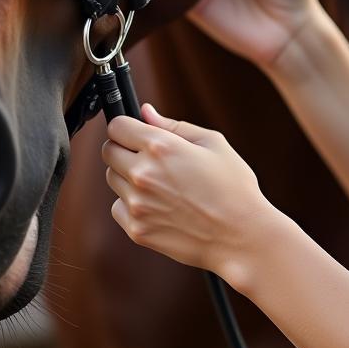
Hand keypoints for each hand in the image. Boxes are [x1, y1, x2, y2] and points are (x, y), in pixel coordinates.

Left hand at [103, 103, 276, 283]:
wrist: (240, 235)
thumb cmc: (233, 186)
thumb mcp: (212, 143)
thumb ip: (173, 125)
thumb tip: (146, 112)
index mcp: (161, 147)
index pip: (117, 127)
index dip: (126, 126)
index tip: (135, 131)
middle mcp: (143, 174)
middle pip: (109, 151)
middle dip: (124, 148)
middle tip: (149, 156)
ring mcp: (137, 204)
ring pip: (113, 179)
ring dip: (128, 176)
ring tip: (161, 182)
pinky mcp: (137, 230)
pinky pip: (118, 208)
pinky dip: (132, 203)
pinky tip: (159, 203)